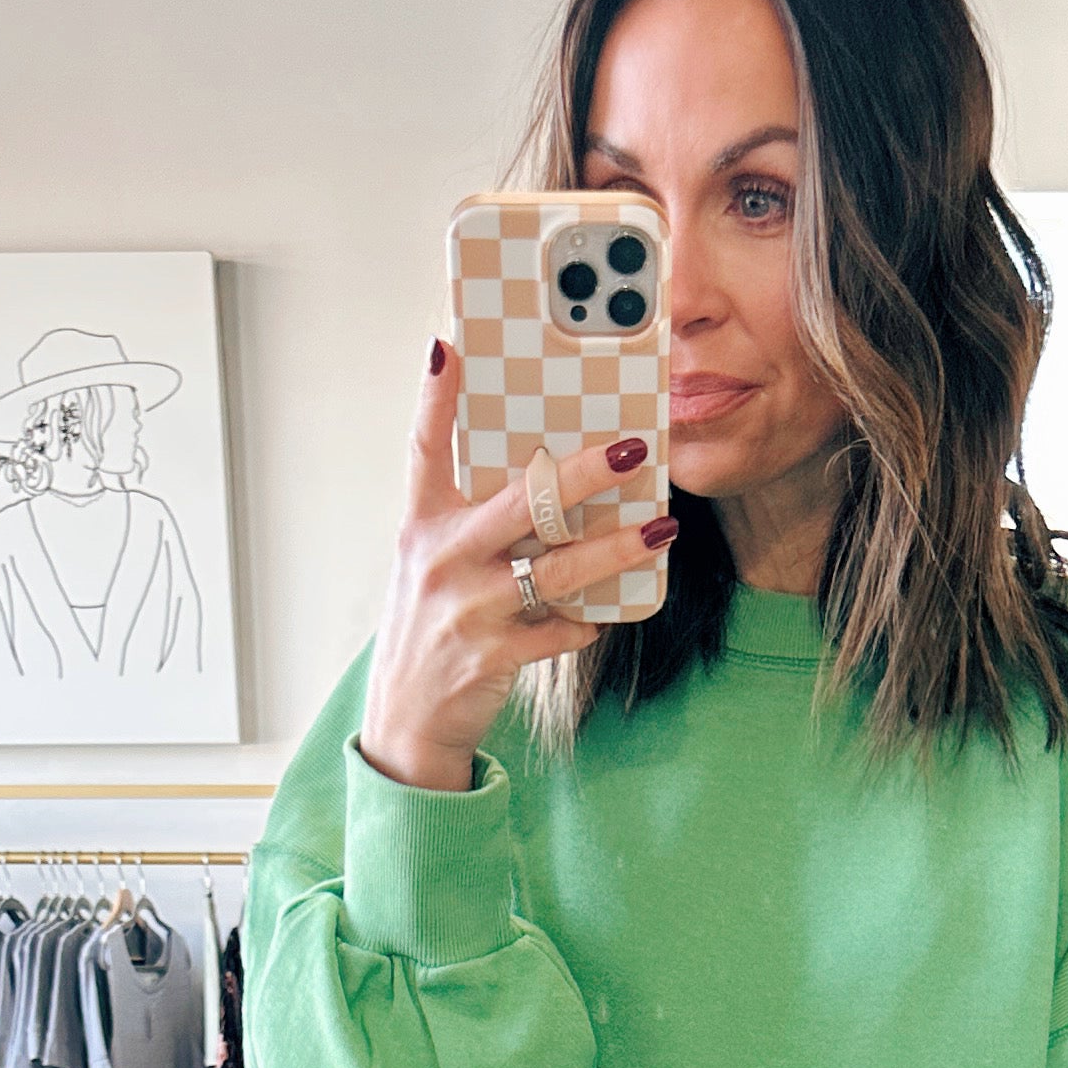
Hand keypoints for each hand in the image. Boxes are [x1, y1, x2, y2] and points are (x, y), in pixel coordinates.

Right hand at [357, 342, 675, 793]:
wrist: (406, 722)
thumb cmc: (431, 628)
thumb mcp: (432, 564)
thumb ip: (473, 520)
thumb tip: (539, 477)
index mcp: (422, 525)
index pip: (424, 447)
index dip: (435, 396)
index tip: (449, 346)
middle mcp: (441, 558)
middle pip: (522, 501)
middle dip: (584, 474)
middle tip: (634, 449)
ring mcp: (466, 608)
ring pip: (554, 569)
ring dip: (615, 549)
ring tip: (661, 530)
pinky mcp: (490, 655)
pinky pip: (554, 630)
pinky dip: (583, 621)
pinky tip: (605, 614)